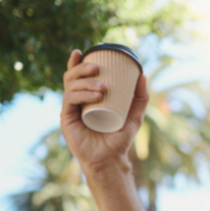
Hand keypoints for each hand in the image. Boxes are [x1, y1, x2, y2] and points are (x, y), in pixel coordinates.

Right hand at [61, 49, 148, 173]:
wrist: (111, 158)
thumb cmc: (120, 137)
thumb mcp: (134, 115)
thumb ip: (141, 97)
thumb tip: (143, 74)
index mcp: (86, 97)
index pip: (77, 75)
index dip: (75, 62)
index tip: (81, 51)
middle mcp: (75, 101)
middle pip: (71, 77)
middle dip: (82, 68)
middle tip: (97, 68)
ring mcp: (70, 110)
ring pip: (70, 87)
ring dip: (85, 82)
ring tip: (103, 87)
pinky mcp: (66, 119)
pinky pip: (70, 101)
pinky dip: (81, 94)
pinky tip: (95, 95)